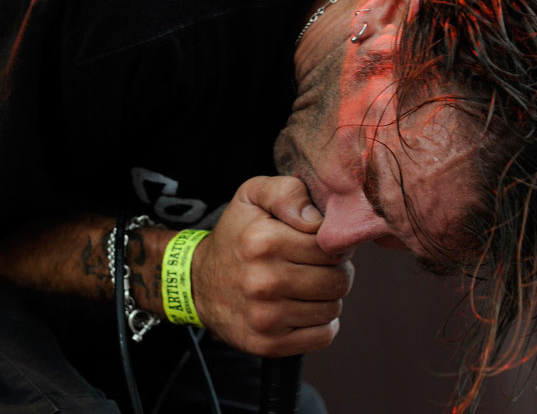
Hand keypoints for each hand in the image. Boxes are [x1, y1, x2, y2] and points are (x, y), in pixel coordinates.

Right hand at [192, 176, 353, 356]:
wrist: (198, 283)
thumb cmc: (237, 235)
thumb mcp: (253, 196)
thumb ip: (288, 192)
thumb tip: (318, 220)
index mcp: (263, 241)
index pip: (331, 246)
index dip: (332, 243)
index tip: (318, 243)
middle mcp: (263, 281)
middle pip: (338, 280)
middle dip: (335, 270)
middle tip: (317, 266)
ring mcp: (265, 317)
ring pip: (334, 308)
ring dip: (327, 298)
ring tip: (306, 286)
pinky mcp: (267, 344)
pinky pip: (323, 336)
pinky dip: (321, 324)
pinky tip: (303, 309)